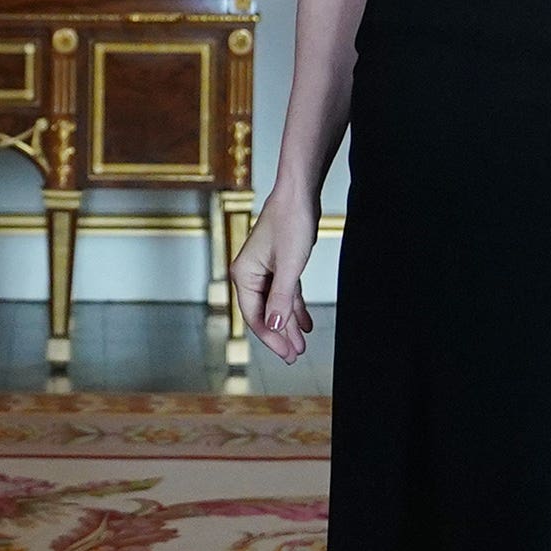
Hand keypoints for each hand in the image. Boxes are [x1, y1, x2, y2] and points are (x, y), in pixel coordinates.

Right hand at [232, 197, 321, 361]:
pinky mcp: (278, 265)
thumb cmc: (290, 223)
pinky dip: (295, 307)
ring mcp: (264, 269)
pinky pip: (284, 293)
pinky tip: (305, 322)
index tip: (287, 353)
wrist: (299, 195)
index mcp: (244, 274)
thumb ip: (281, 298)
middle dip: (281, 335)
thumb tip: (275, 326)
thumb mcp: (289, 267)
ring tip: (302, 344)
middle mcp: (249, 274)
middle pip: (264, 313)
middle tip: (294, 355)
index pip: (254, 315)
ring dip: (289, 324)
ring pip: (275, 305)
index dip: (272, 337)